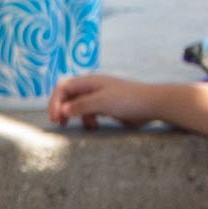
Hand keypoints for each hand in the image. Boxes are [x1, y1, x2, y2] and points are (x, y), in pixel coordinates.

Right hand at [43, 72, 174, 129]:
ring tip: (71, 126)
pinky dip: (87, 120)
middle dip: (60, 108)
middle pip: (68, 95)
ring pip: (77, 105)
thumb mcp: (101, 102)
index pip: (63, 87)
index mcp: (89, 81)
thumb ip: (80, 106)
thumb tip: (61, 110)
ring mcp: (99, 96)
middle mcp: (92, 87)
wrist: (152, 104)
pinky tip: (94, 127)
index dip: (55, 101)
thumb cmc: (128, 100)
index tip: (55, 117)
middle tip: (58, 123)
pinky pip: (89, 112)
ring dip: (72, 115)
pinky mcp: (106, 106)